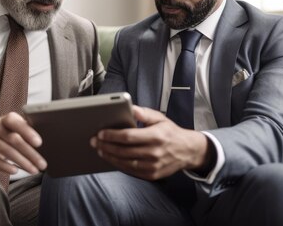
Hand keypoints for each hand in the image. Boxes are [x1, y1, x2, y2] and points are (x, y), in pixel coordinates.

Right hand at [0, 112, 46, 173]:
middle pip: (13, 139)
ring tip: (33, 170)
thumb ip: (24, 132)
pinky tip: (15, 170)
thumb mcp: (10, 129)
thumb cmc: (0, 135)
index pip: (16, 122)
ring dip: (21, 162)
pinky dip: (5, 166)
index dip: (27, 131)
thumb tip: (46, 143)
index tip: (39, 143)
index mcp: (6, 119)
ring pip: (5, 150)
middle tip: (42, 164)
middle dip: (30, 153)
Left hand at [91, 105, 212, 179]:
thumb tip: (130, 107)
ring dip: (110, 157)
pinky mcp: (152, 175)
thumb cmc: (170, 132)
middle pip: (124, 151)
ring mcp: (153, 166)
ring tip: (100, 150)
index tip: (101, 133)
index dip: (112, 135)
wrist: (187, 151)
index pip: (128, 137)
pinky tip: (111, 159)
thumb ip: (144, 113)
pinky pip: (131, 171)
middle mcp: (154, 152)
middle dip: (106, 146)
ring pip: (125, 163)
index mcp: (156, 136)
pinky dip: (119, 165)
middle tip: (94, 141)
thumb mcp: (160, 118)